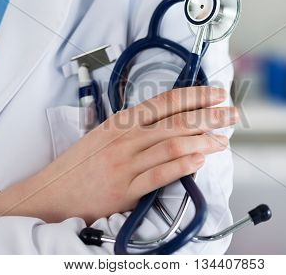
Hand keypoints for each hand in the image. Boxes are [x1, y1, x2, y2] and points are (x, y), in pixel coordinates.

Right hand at [0, 86, 238, 222]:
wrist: (52, 192)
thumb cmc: (80, 163)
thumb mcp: (104, 135)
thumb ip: (133, 127)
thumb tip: (168, 122)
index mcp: (121, 122)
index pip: (165, 102)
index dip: (195, 95)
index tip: (217, 92)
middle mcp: (125, 138)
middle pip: (176, 122)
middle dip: (209, 116)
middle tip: (232, 114)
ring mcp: (126, 163)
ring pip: (173, 146)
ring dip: (203, 142)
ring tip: (223, 140)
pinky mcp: (126, 189)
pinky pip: (160, 175)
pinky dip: (183, 166)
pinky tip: (201, 161)